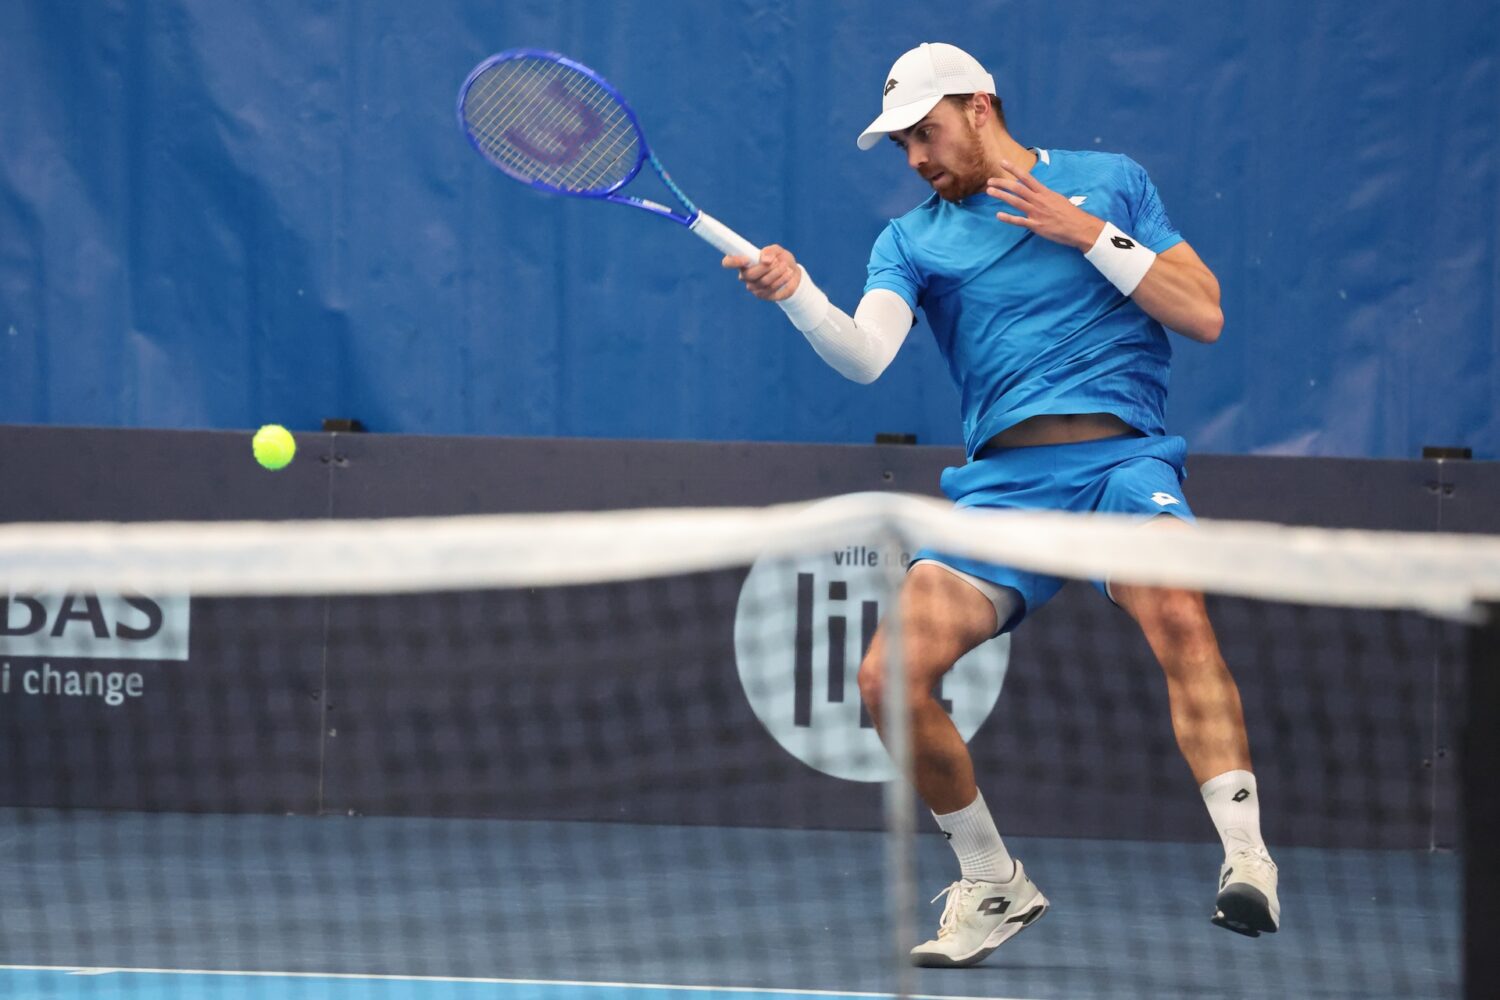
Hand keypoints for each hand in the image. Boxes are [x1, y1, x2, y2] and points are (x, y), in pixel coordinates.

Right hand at [722, 244, 800, 301]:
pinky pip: (770, 289)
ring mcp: (752, 287)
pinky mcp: (762, 295)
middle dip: (765, 267)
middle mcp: (745, 275)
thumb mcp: (778, 251)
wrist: (792, 273)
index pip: (728, 262)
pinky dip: (781, 280)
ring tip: (785, 266)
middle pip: (749, 275)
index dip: (733, 261)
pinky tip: (788, 274)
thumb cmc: (781, 259)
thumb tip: (765, 259)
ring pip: (762, 282)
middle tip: (777, 261)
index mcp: (743, 262)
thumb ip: (770, 251)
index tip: (746, 259)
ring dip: (777, 273)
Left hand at [986, 160, 1105, 250]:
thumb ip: (1045, 195)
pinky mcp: (1036, 226)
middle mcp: (1039, 200)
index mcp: (1044, 192)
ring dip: (1001, 195)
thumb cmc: (1070, 214)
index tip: (1002, 163)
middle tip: (990, 180)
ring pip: (1015, 202)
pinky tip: (998, 215)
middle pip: (1017, 188)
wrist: (1080, 227)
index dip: (1013, 169)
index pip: (1026, 177)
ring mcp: (1037, 212)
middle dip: (1002, 183)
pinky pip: (1019, 221)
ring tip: (989, 191)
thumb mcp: (1058, 199)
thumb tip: (1037, 192)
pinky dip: (1008, 218)